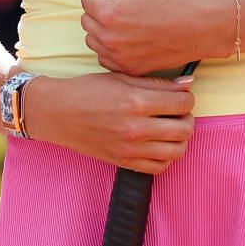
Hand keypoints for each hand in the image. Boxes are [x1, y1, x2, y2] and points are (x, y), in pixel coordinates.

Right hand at [22, 71, 193, 173]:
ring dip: (180, 139)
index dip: (186, 98)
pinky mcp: (124, 162)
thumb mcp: (120, 78)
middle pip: (185, 129)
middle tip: (177, 113)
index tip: (179, 97)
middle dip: (187, 118)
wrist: (57, 113)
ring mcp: (130, 148)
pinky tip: (158, 144)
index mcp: (136, 101)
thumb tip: (186, 85)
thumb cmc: (87, 91)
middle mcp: (136, 127)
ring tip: (170, 129)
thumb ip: (156, 83)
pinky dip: (166, 157)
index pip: (183, 103)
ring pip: (177, 151)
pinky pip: (159, 167)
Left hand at [81, 0, 233, 75]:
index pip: (86, 0)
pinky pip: (105, 58)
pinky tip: (127, 40)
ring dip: (101, 31)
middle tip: (119, 6)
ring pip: (93, 41)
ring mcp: (118, 56)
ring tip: (124, 23)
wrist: (200, 29)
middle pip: (87, 21)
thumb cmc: (174, 4)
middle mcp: (110, 38)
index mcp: (110, 13)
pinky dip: (111, 50)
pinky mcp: (128, 69)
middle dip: (98, 11)